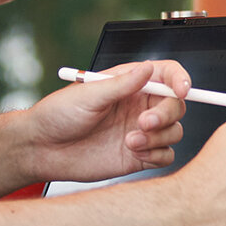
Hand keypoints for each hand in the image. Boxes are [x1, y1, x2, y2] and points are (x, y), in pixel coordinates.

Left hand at [15, 60, 191, 183]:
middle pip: (176, 105)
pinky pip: (166, 155)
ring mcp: (141, 132)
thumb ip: (122, 84)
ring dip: (159, 137)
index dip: (181, 79)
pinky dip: (157, 155)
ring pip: (174, 131)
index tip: (182, 90)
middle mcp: (139, 106)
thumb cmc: (58, 115)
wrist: (42, 149)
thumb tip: (148, 69)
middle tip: (144, 123)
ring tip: (130, 141)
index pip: (167, 75)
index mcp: (130, 84)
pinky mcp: (139, 156)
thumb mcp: (89, 94)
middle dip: (166, 114)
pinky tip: (135, 153)